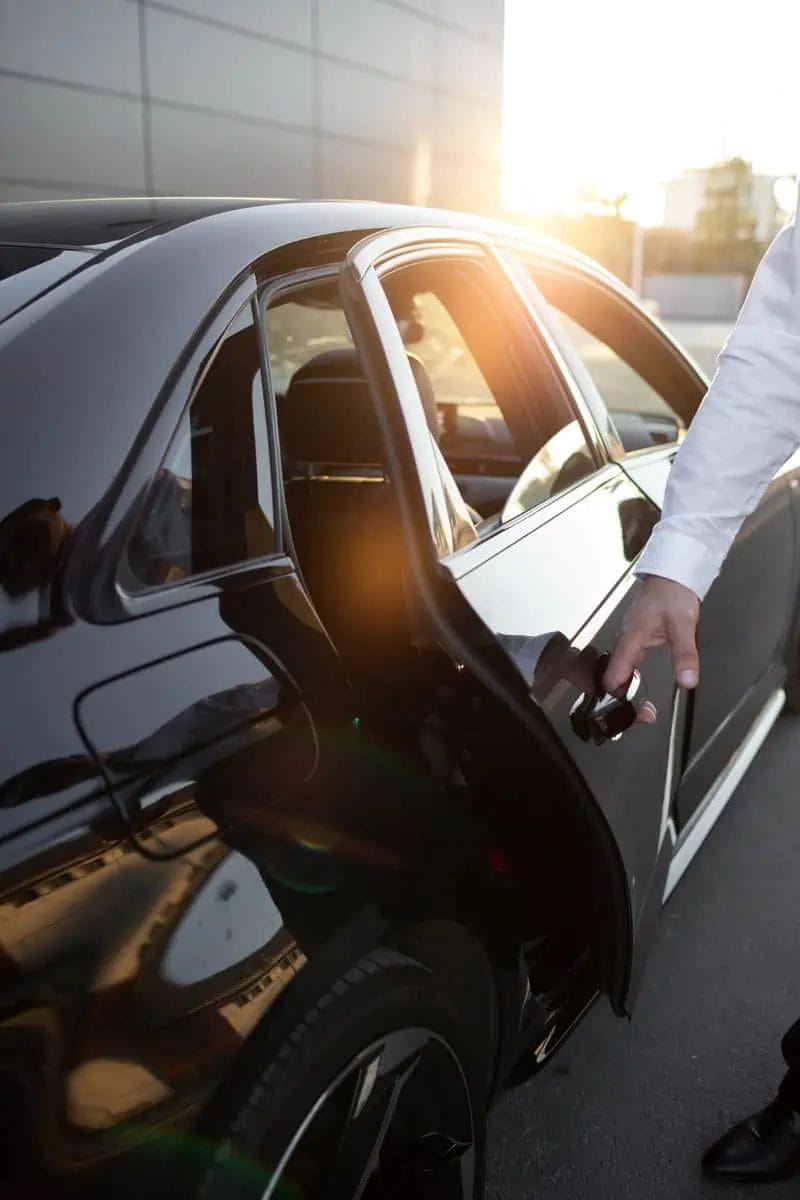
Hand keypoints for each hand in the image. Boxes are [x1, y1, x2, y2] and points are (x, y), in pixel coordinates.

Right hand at [604, 576, 699, 721]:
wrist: (672, 570)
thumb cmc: (673, 593)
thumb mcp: (683, 625)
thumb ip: (684, 654)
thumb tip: (687, 682)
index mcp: (630, 640)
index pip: (613, 677)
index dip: (620, 698)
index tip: (635, 714)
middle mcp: (624, 641)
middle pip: (613, 676)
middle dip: (623, 699)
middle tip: (643, 716)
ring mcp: (628, 639)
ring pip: (619, 669)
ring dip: (627, 689)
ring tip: (642, 709)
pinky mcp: (635, 636)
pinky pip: (627, 662)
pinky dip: (631, 677)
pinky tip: (639, 684)